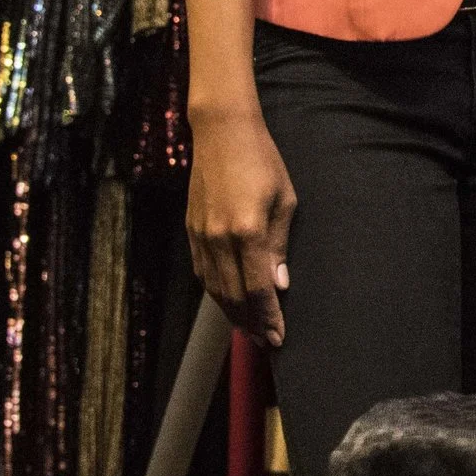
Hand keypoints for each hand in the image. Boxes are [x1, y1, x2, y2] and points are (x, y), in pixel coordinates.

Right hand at [187, 107, 296, 346]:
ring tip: (250, 329)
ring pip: (213, 288)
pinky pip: (202, 272)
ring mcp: (200, 236)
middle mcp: (219, 239)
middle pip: (232, 296)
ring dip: (231, 312)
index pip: (257, 288)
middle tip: (267, 341)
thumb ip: (279, 245)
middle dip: (251, 323)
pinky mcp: (190, 231)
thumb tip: (279, 284)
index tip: (279, 336)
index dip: (268, 316)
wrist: (222, 134)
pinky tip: (228, 301)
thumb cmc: (262, 161)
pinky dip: (216, 292)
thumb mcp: (285, 200)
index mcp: (247, 231)